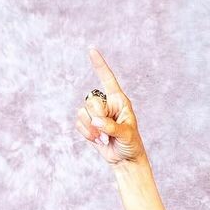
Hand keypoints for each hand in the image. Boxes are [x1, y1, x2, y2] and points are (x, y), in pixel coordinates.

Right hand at [75, 47, 146, 164]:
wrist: (125, 160)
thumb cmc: (131, 144)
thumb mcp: (126, 134)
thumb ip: (112, 127)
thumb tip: (97, 121)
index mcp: (119, 100)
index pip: (108, 79)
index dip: (99, 65)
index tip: (91, 49)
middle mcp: (106, 104)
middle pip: (91, 101)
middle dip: (98, 118)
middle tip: (107, 132)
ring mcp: (96, 114)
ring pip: (83, 112)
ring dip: (92, 129)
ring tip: (104, 139)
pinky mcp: (88, 124)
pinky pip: (79, 123)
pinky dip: (87, 134)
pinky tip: (98, 140)